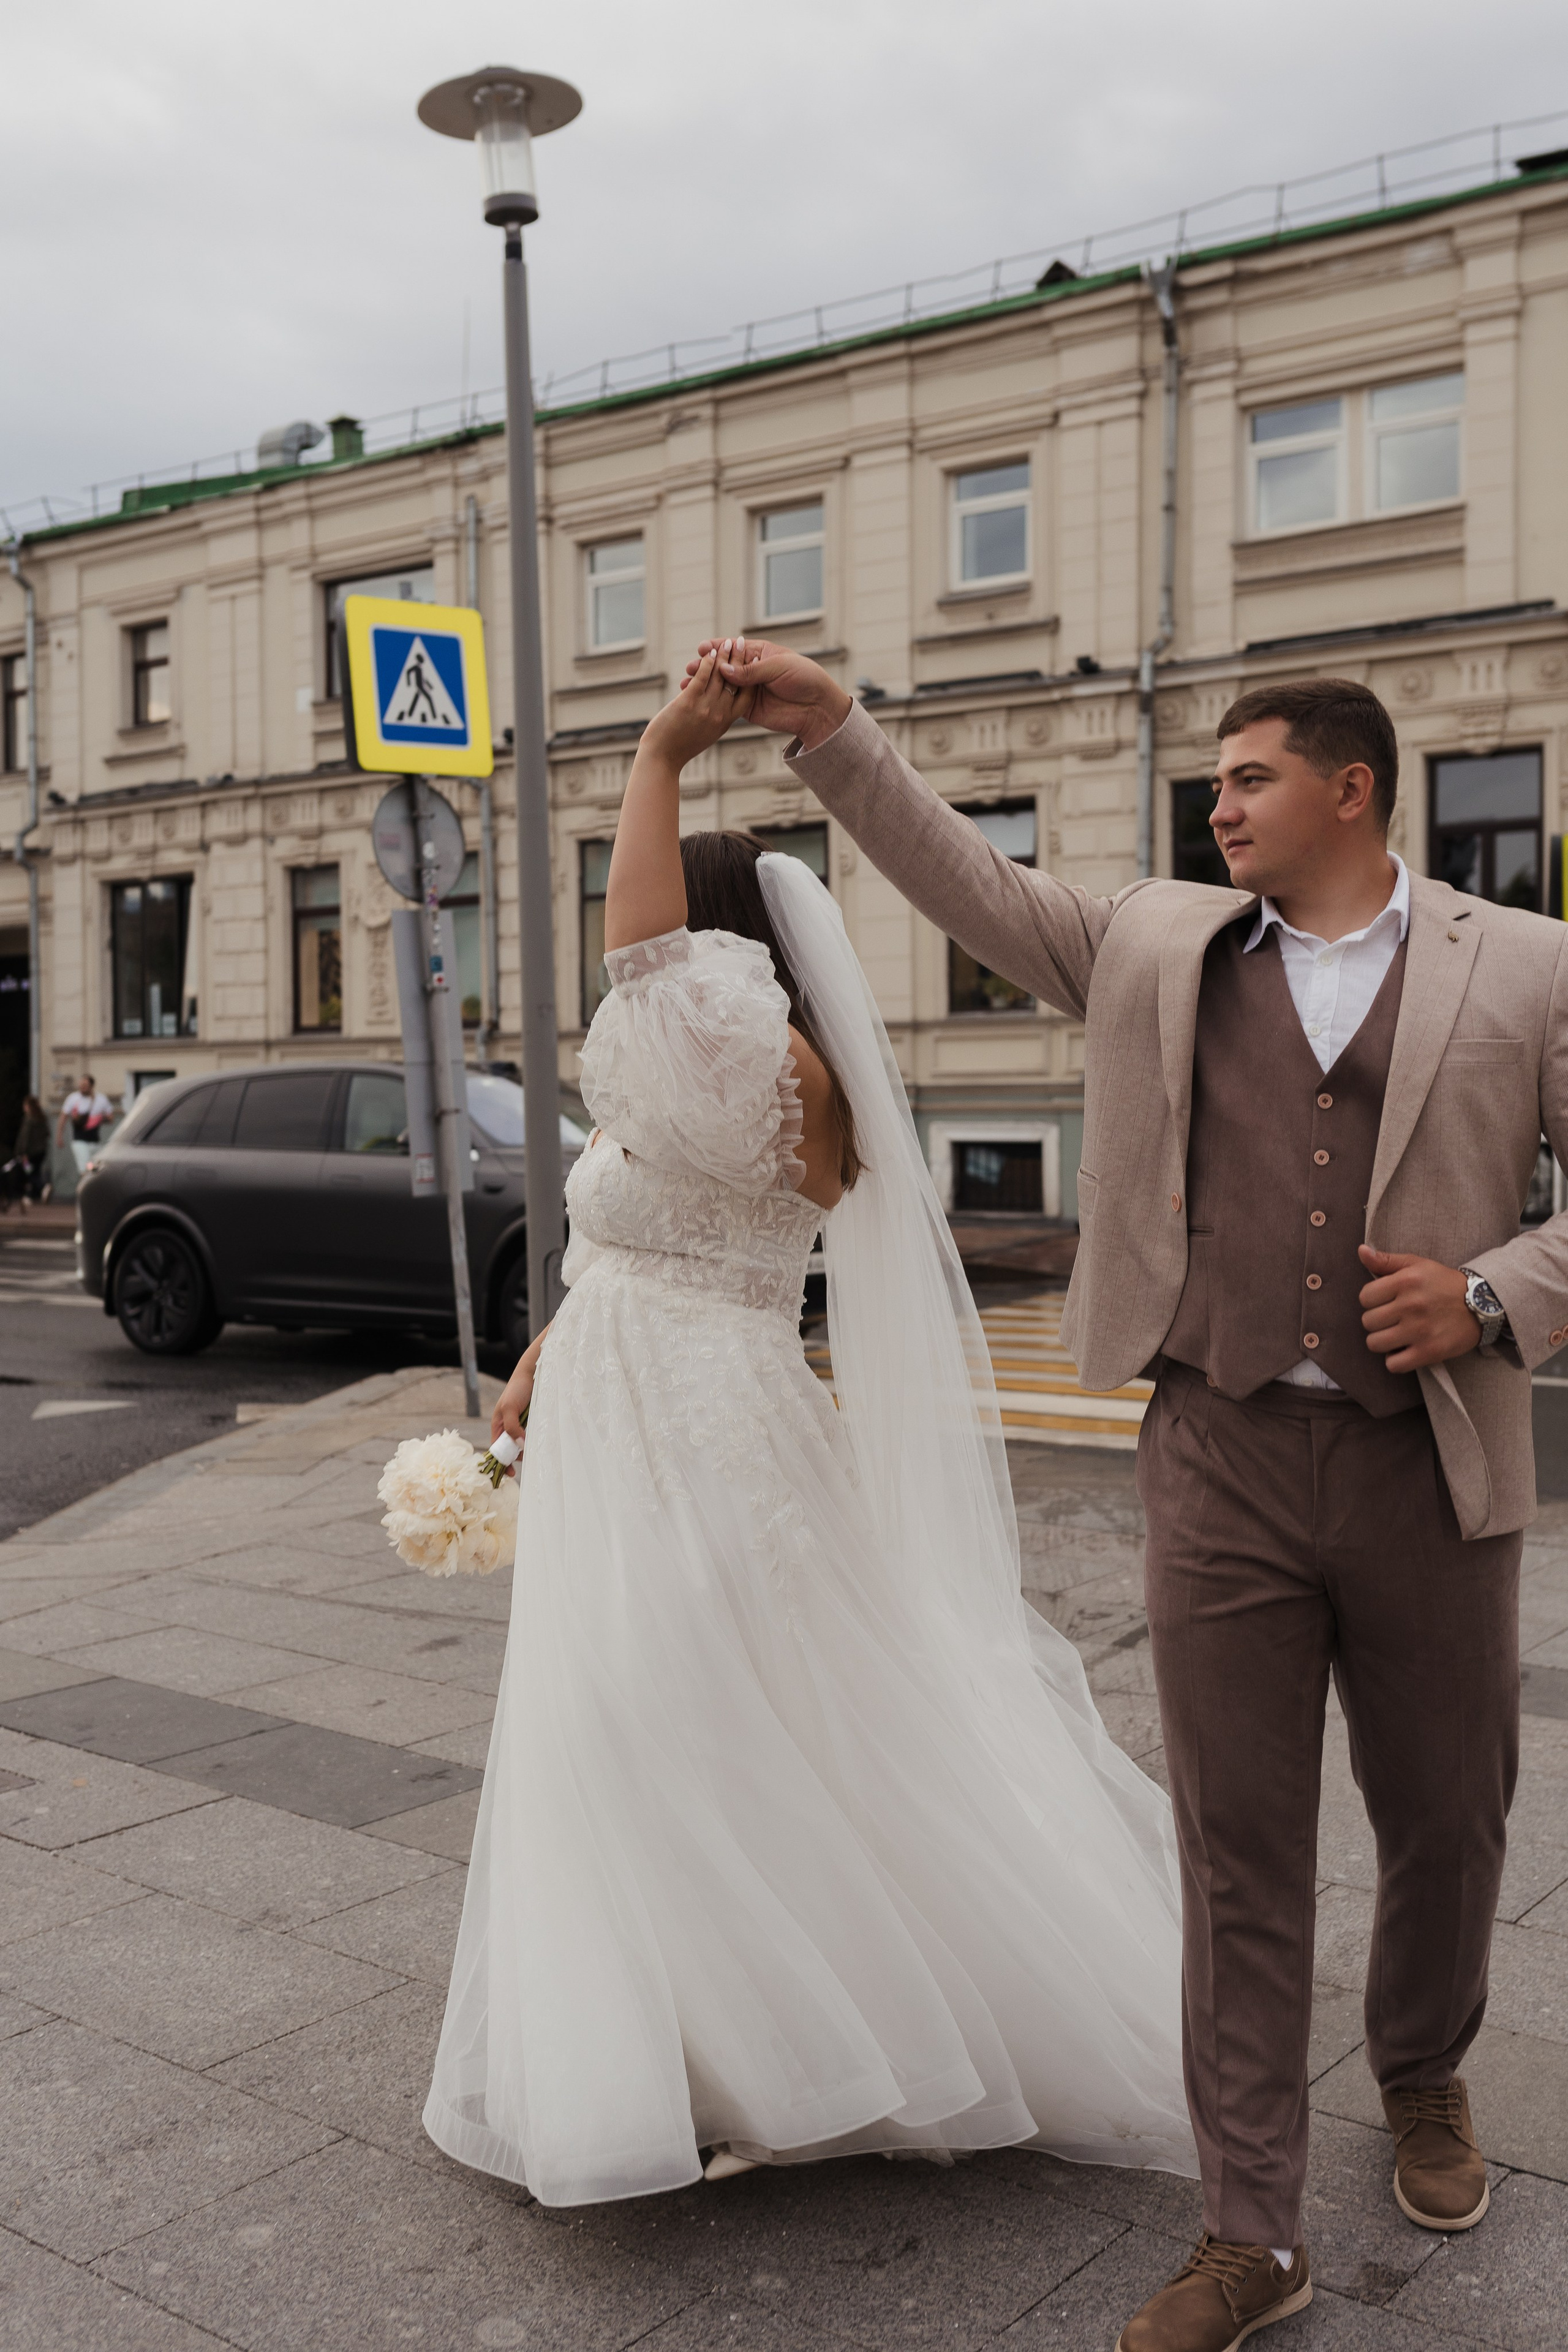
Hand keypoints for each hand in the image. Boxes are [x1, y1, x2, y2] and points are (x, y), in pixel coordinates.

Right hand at [492, 1324, 549, 1462]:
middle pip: (509, 1449)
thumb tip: (519, 1446)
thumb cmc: (518, 1389)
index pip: (497, 1448)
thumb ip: (513, 1427)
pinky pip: (531, 1436)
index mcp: (498, 1425)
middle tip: (526, 1461)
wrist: (533, 1373)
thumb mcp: (510, 1408)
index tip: (509, 1473)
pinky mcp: (532, 1422)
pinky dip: (534, 1442)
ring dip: (526, 1450)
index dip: (501, 1461)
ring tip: (534, 1451)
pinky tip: (540, 1444)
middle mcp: (508, 1427)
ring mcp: (521, 1425)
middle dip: (515, 1457)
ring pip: (522, 1444)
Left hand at [643, 644, 750, 766]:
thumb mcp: (705, 735)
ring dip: (724, 655)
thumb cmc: (679, 748)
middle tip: (741, 642)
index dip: (752, 677)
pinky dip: (706, 662)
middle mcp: (719, 714)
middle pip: (735, 681)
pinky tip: (708, 651)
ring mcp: (704, 708)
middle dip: (739, 659)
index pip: (746, 697)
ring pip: (720, 676)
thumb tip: (718, 711)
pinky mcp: (688, 702)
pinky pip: (702, 677)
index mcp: (725, 722)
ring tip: (726, 641)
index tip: (754, 662)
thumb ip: (715, 721)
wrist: (662, 759)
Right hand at [686, 638, 851, 749]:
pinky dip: (713, 701)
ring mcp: (749, 690)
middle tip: (690, 667)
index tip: (701, 649)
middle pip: (724, 666)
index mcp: (761, 653)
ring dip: (705, 684)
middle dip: (706, 666)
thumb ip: (750, 670)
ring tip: (687, 684)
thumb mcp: (778, 668)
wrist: (818, 708)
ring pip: (722, 685)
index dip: (717, 648)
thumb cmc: (805, 679)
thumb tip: (723, 670)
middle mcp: (753, 670)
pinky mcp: (748, 709)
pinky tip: (698, 699)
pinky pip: (727, 703)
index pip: (734, 648)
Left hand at [1358, 1247, 1478, 1373]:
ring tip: (1396, 1334)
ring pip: (1375, 1343)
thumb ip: (1386, 1260)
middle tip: (1393, 1318)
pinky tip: (1404, 1350)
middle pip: (1367, 1322)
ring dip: (1383, 1341)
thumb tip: (1361, 1250)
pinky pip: (1393, 1364)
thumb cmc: (1443, 1283)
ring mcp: (1420, 1330)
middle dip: (1377, 1320)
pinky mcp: (1429, 1352)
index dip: (1372, 1300)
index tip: (1386, 1301)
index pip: (1364, 1297)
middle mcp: (1411, 1305)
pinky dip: (1395, 1360)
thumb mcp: (1416, 1265)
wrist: (1482, 1304)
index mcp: (1406, 1281)